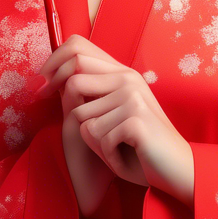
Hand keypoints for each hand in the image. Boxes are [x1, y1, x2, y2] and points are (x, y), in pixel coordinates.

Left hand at [34, 35, 194, 210]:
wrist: (177, 170)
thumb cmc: (140, 147)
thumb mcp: (113, 116)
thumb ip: (91, 98)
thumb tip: (52, 83)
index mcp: (122, 72)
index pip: (77, 49)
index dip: (52, 67)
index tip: (40, 89)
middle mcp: (127, 78)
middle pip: (74, 83)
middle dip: (70, 112)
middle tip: (80, 134)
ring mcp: (132, 97)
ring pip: (82, 119)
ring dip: (95, 143)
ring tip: (118, 150)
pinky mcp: (135, 120)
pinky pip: (97, 138)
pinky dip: (108, 155)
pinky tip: (126, 158)